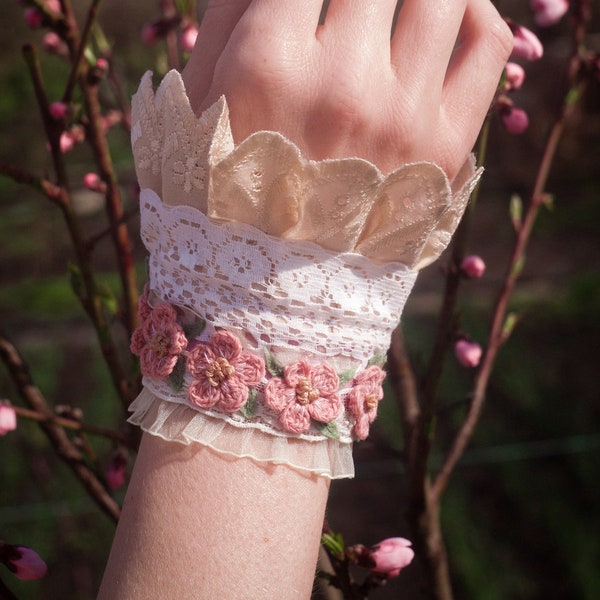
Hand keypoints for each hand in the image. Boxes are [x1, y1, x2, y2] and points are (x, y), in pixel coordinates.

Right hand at [182, 0, 511, 178]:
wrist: (278, 281)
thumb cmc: (225, 191)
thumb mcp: (199, 105)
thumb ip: (228, 12)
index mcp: (267, 70)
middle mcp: (341, 87)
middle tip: (349, 7)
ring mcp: (401, 118)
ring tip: (393, 2)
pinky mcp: (445, 145)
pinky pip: (486, 42)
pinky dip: (475, 8)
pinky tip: (448, 12)